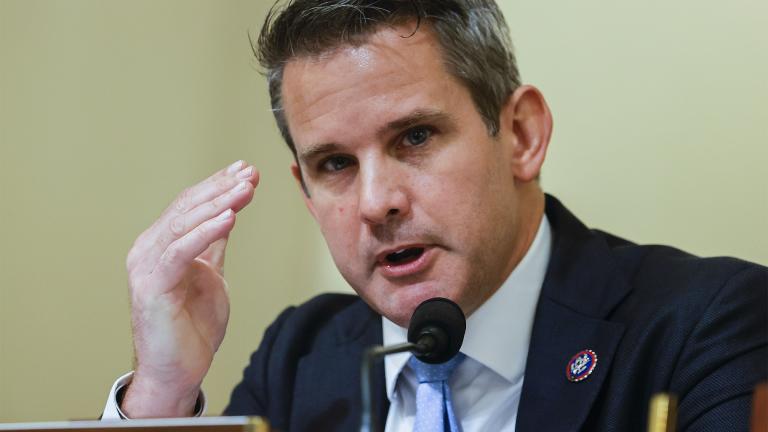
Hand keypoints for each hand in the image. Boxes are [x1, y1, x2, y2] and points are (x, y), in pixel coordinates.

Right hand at [122, 160, 257, 417]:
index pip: (189, 205)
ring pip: (183, 224)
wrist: (177, 371)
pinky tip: (229, 217)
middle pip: (186, 208)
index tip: (246, 170)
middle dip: (221, 188)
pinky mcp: (153, 286)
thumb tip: (227, 213)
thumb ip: (212, 245)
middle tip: (251, 173)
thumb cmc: (191, 327)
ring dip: (218, 203)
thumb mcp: (210, 275)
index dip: (217, 185)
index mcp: (160, 245)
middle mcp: (148, 250)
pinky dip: (205, 232)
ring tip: (246, 188)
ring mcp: (147, 267)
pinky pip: (180, 251)